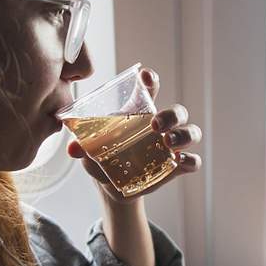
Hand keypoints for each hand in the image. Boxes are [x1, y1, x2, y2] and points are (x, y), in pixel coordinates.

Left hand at [67, 67, 202, 203]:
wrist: (112, 188)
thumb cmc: (102, 160)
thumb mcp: (89, 152)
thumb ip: (82, 147)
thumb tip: (72, 149)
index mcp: (140, 112)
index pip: (150, 90)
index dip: (150, 80)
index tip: (145, 77)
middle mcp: (162, 125)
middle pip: (177, 112)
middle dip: (171, 114)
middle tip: (155, 123)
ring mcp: (172, 145)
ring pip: (191, 132)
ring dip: (183, 135)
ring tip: (168, 143)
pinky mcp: (178, 166)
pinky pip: (193, 161)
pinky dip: (191, 160)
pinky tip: (181, 162)